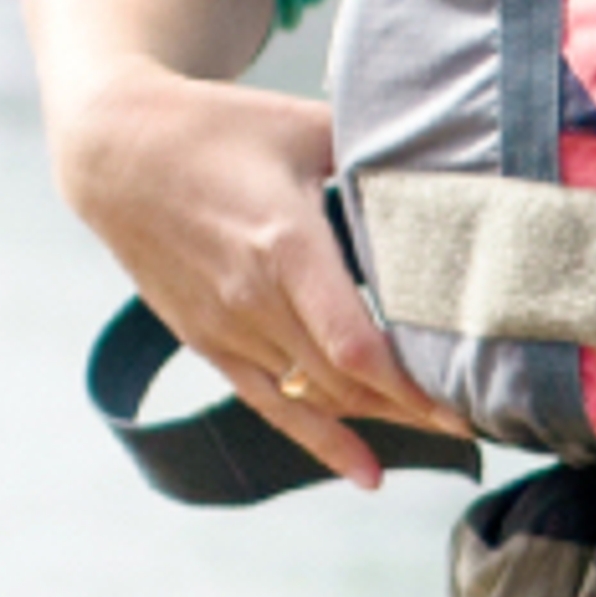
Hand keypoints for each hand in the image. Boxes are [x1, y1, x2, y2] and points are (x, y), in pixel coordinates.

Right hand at [19, 0, 473, 493]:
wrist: (115, 152)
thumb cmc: (218, 127)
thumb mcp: (304, 124)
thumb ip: (376, 153)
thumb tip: (452, 166)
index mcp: (284, 245)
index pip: (355, 345)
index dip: (411, 386)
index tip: (466, 403)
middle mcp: (253, 299)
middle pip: (345, 381)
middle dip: (413, 407)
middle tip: (480, 416)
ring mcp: (227, 328)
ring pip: (315, 397)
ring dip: (379, 419)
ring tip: (442, 430)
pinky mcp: (209, 342)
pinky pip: (270, 405)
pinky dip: (321, 441)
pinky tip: (367, 472)